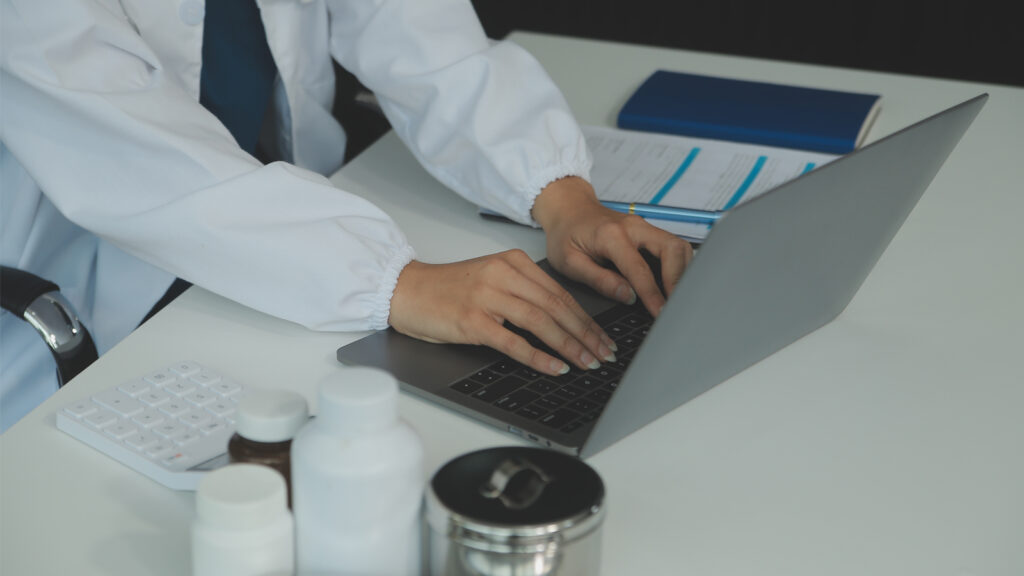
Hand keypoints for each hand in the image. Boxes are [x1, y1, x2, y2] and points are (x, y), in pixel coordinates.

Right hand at [388, 251, 617, 375]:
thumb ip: (523, 293)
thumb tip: (562, 323)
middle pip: (556, 307)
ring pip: (541, 322)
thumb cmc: (448, 290)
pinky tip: (556, 368)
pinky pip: (514, 342)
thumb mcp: (491, 280)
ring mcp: (487, 297)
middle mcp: (503, 275)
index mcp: (513, 262)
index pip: (560, 294)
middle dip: (586, 335)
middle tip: (604, 354)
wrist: (405, 290)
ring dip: (570, 346)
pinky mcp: (472, 320)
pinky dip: (539, 357)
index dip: (586, 319)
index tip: (603, 338)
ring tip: (588, 363)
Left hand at [532, 176, 693, 316]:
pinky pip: (672, 247)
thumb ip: (599, 280)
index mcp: (611, 235)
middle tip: (676, 306)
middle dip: (679, 279)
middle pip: (673, 248)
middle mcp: (633, 227)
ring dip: (683, 272)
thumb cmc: (565, 235)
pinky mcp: (648, 232)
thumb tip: (627, 297)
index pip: (640, 269)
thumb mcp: (569, 262)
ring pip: (678, 246)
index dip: (653, 295)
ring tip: (677, 298)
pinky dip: (678, 266)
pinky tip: (672, 284)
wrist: (568, 209)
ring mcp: (644, 227)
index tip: (661, 314)